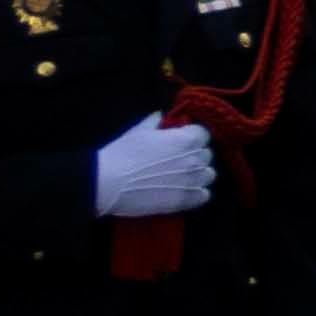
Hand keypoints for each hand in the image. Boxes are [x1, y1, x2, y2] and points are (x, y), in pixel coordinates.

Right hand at [89, 114, 213, 222]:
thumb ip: (154, 122)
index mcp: (186, 139)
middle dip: (195, 156)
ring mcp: (192, 180)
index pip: (203, 134)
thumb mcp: (138, 131)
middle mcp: (194, 159)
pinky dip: (197, 194)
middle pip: (206, 155)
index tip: (181, 142)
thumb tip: (160, 115)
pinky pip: (204, 196)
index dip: (192, 137)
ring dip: (198, 175)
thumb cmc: (122, 153)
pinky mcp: (185, 200)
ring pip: (208, 175)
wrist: (107, 182)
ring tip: (182, 177)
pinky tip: (184, 192)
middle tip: (178, 160)